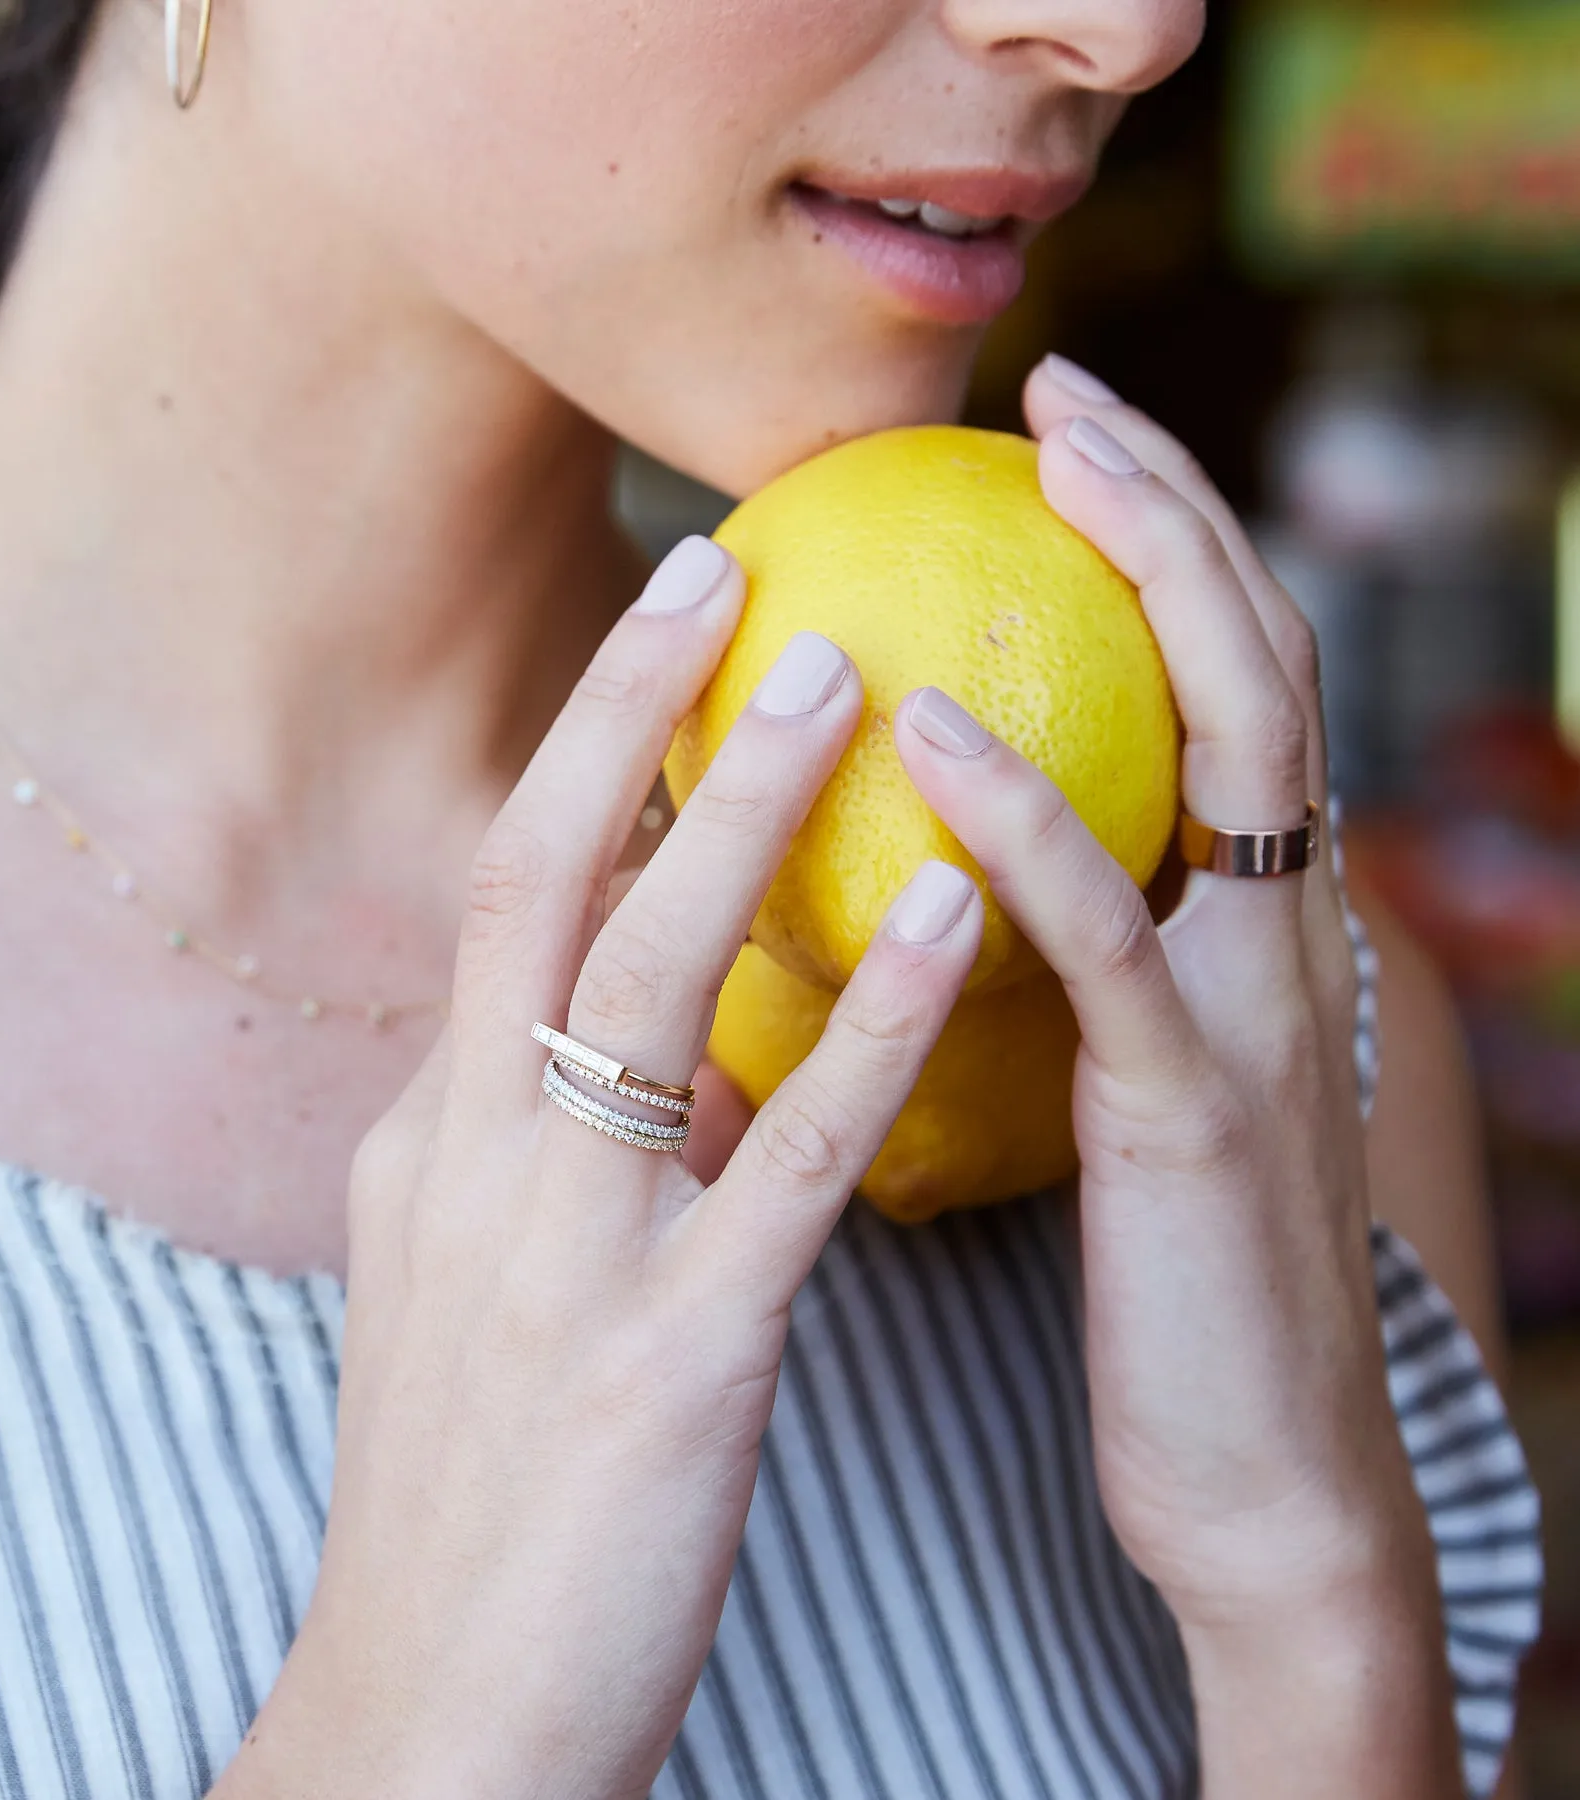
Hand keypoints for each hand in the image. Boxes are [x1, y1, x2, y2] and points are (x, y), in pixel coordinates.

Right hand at [222, 539, 981, 1798]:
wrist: (437, 1711)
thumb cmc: (465, 1498)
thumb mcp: (469, 1288)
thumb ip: (535, 1149)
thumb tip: (632, 1042)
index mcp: (428, 1135)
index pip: (502, 899)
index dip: (578, 754)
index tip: (659, 642)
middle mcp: (475, 1156)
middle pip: (540, 878)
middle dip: (624, 712)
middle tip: (727, 569)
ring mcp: (568, 1246)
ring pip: (651, 972)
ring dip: (743, 811)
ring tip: (847, 678)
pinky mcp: (676, 1352)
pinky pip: (789, 1150)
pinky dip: (869, 1017)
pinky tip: (960, 919)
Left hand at [892, 361, 1459, 1794]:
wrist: (1255, 1476)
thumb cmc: (1169, 1272)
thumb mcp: (1133, 1072)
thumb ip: (1084, 958)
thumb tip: (944, 858)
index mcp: (1257, 920)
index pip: (1233, 680)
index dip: (1176, 540)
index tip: (1069, 432)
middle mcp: (1284, 931)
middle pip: (1259, 658)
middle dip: (1182, 505)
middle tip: (1072, 393)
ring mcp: (1257, 1009)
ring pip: (1238, 743)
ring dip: (1158, 584)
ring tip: (1058, 468)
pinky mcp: (1189, 1108)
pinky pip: (1114, 931)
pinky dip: (1033, 817)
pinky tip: (940, 726)